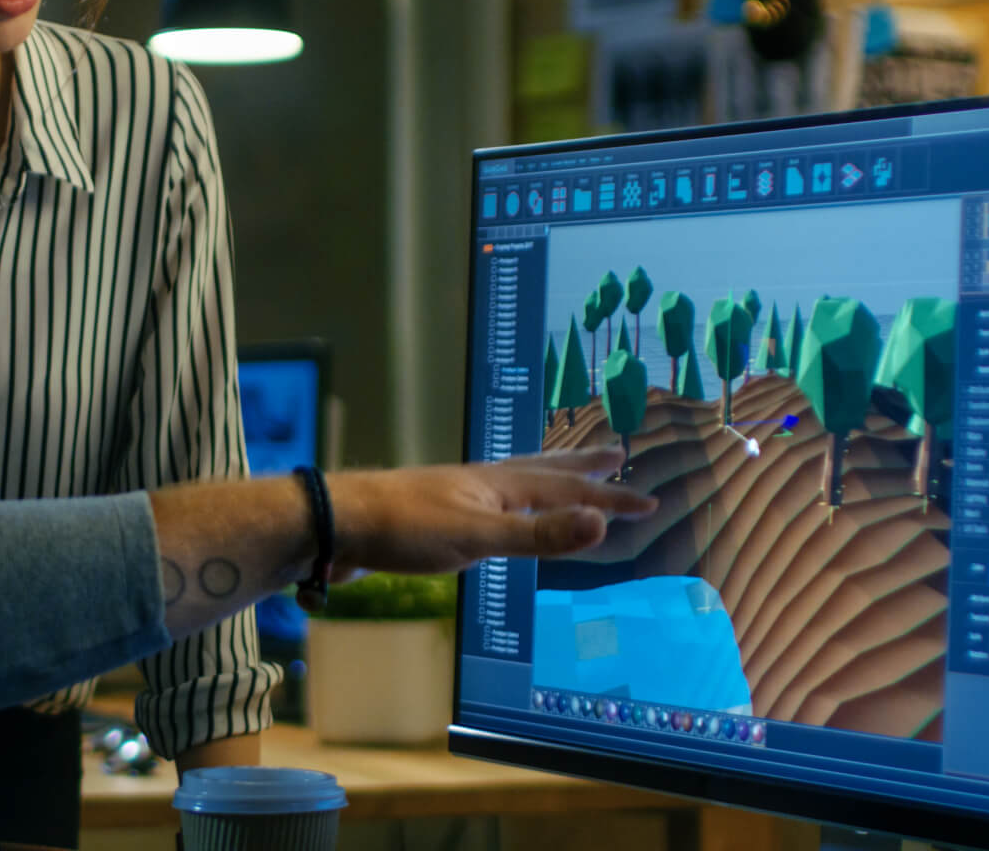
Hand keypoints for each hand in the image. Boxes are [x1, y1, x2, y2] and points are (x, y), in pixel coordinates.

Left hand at [327, 446, 654, 574]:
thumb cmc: (404, 529)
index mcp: (500, 485)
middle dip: (583, 465)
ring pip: (517, 482)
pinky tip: (501, 515)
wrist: (338, 524)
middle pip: (544, 469)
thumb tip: (601, 521)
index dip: (609, 497)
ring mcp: (459, 496)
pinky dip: (514, 505)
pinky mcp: (438, 516)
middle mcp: (484, 483)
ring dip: (549, 479)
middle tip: (615, 451)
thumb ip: (538, 535)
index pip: (568, 488)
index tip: (649, 501)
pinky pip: (493, 505)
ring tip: (565, 475)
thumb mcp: (478, 537)